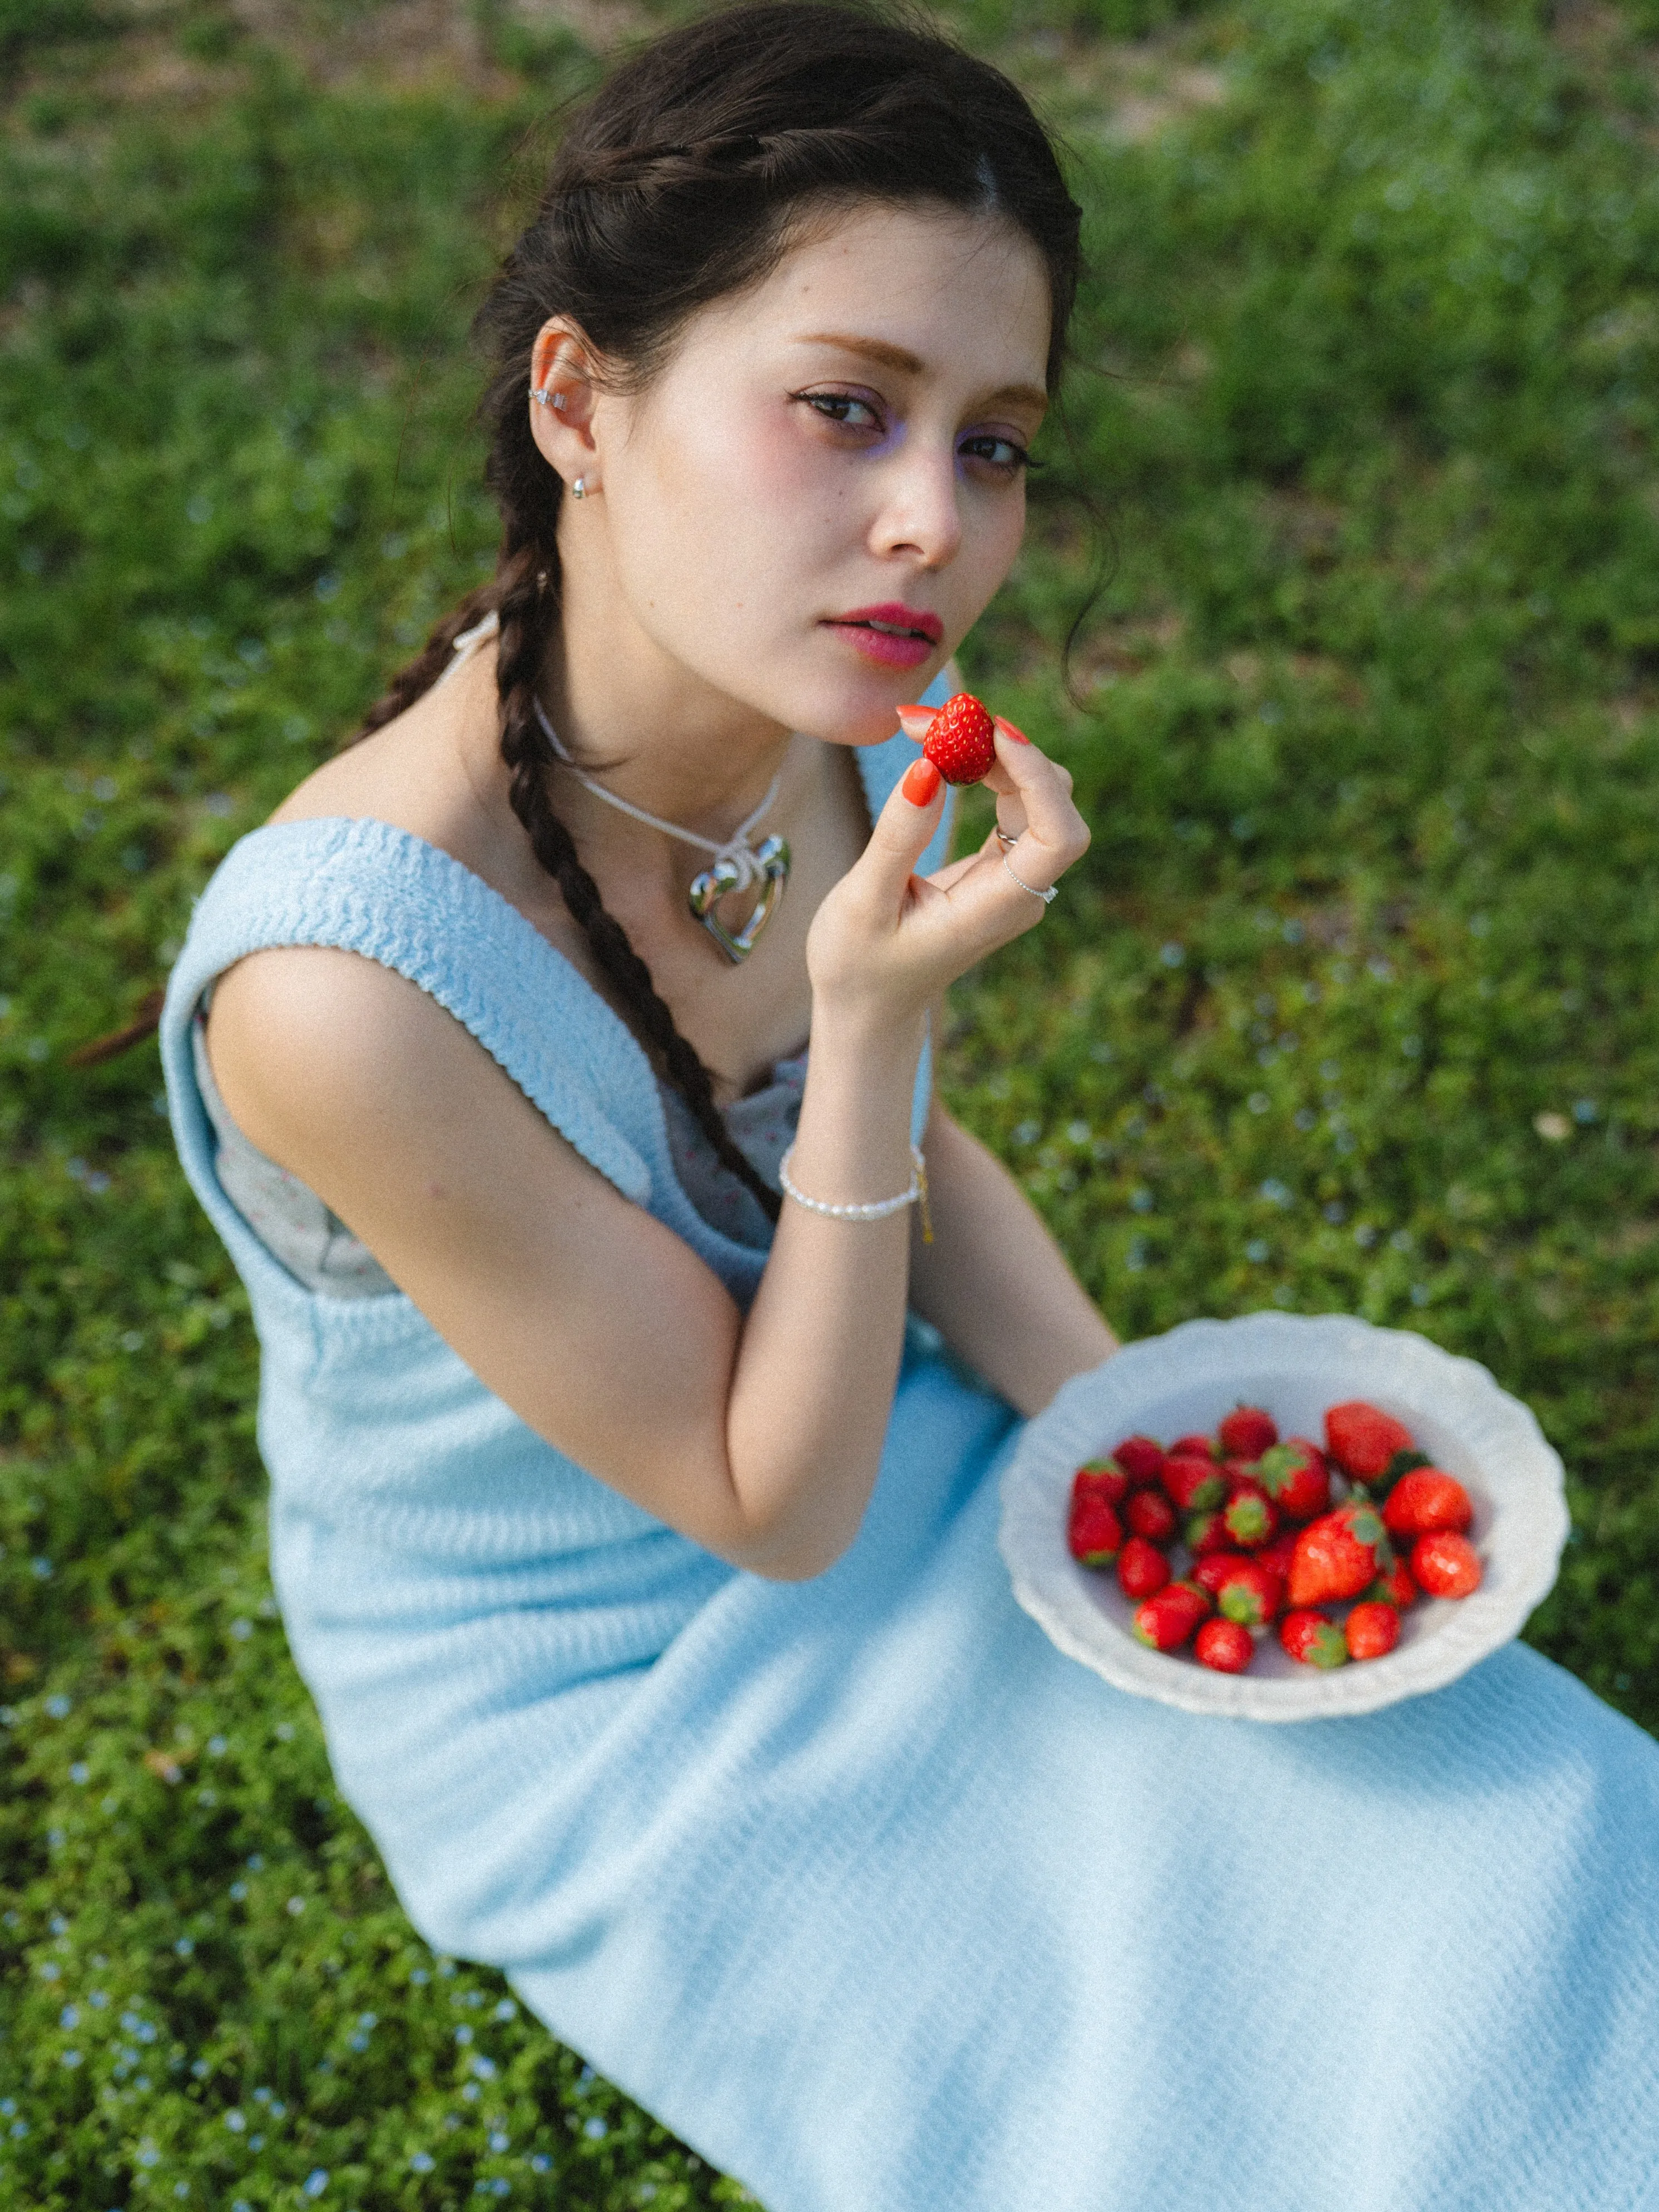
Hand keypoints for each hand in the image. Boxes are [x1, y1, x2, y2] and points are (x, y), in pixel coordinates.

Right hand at [806, 713, 1088, 1023]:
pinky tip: (944, 751)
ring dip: (990, 752)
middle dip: (1004, 749)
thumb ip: (899, 838)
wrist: (867, 1008)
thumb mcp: (864, 903)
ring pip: (1034, 795)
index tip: (993, 733)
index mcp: (997, 910)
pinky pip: (1012, 804)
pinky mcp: (999, 866)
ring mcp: (1015, 879)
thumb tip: (929, 769)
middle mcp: (1020, 893)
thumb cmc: (858, 966)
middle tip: (937, 719)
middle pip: (1052, 802)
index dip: (1039, 777)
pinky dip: (983, 768)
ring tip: (927, 728)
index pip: (1058, 837)